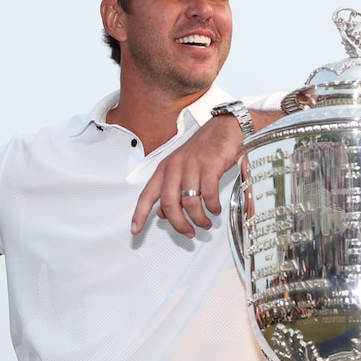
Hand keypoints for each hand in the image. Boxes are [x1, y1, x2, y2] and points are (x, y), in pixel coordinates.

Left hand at [131, 115, 243, 237]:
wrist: (225, 127)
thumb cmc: (205, 148)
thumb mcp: (182, 167)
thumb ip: (170, 189)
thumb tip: (162, 213)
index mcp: (165, 168)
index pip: (147, 194)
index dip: (140, 214)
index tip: (135, 229)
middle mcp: (175, 167)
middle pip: (169, 203)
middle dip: (179, 224)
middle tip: (189, 233)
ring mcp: (192, 166)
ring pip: (189, 203)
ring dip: (199, 218)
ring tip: (206, 223)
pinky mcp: (209, 166)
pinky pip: (209, 195)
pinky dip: (213, 207)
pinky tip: (215, 209)